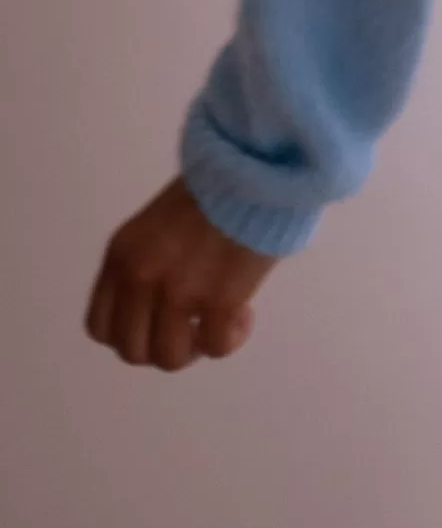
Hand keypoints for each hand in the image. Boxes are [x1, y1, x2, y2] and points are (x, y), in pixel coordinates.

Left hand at [85, 177, 278, 370]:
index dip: (131, 334)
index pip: (100, 326)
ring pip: (169, 358)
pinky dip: (230, 339)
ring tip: (220, 321)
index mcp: (121, 256)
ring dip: (196, 348)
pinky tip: (244, 313)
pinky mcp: (217, 301)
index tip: (161, 321)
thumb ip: (148, 262)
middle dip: (164, 346)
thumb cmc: (215, 187)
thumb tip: (162, 301)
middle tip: (194, 326)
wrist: (254, 169)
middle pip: (132, 350)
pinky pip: (216, 347)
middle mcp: (139, 278)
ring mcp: (176, 293)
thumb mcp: (158, 225)